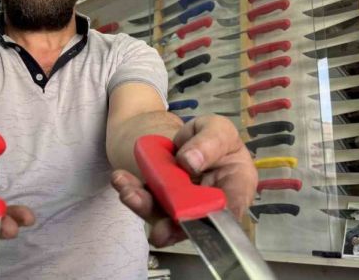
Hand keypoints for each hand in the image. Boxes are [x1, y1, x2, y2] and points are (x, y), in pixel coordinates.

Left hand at [110, 114, 256, 247]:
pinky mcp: (160, 203)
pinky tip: (121, 180)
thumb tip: (191, 162)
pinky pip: (146, 202)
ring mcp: (183, 207)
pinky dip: (132, 192)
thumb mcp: (216, 128)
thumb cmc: (210, 136)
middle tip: (157, 230)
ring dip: (145, 207)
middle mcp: (210, 204)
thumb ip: (210, 142)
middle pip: (194, 220)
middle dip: (172, 226)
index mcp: (237, 185)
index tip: (190, 219)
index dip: (213, 219)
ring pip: (164, 215)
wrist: (183, 138)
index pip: (231, 208)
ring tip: (129, 193)